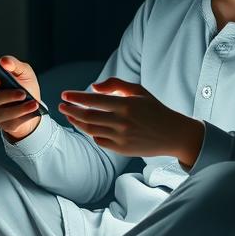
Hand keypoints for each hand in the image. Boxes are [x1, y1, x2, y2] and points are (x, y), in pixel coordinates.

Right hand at [0, 55, 43, 141]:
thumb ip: (14, 64)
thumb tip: (4, 61)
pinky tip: (33, 110)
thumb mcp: (23, 71)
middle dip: (6, 96)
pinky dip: (24, 116)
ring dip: (18, 108)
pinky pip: (12, 123)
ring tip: (32, 103)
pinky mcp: (6, 125)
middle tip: (22, 93)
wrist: (34, 106)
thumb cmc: (25, 86)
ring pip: (1, 113)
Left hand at [58, 77, 203, 166]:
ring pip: (91, 130)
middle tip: (61, 106)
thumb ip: (115, 85)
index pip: (93, 100)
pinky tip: (87, 126)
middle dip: (71, 110)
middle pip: (88, 116)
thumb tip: (93, 87)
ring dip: (77, 122)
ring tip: (70, 115)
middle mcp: (122, 122)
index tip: (64, 95)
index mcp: (126, 105)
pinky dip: (91, 133)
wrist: (173, 134)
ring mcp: (121, 137)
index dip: (76, 98)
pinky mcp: (122, 150)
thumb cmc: (154, 109)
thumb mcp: (139, 91)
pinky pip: (100, 141)